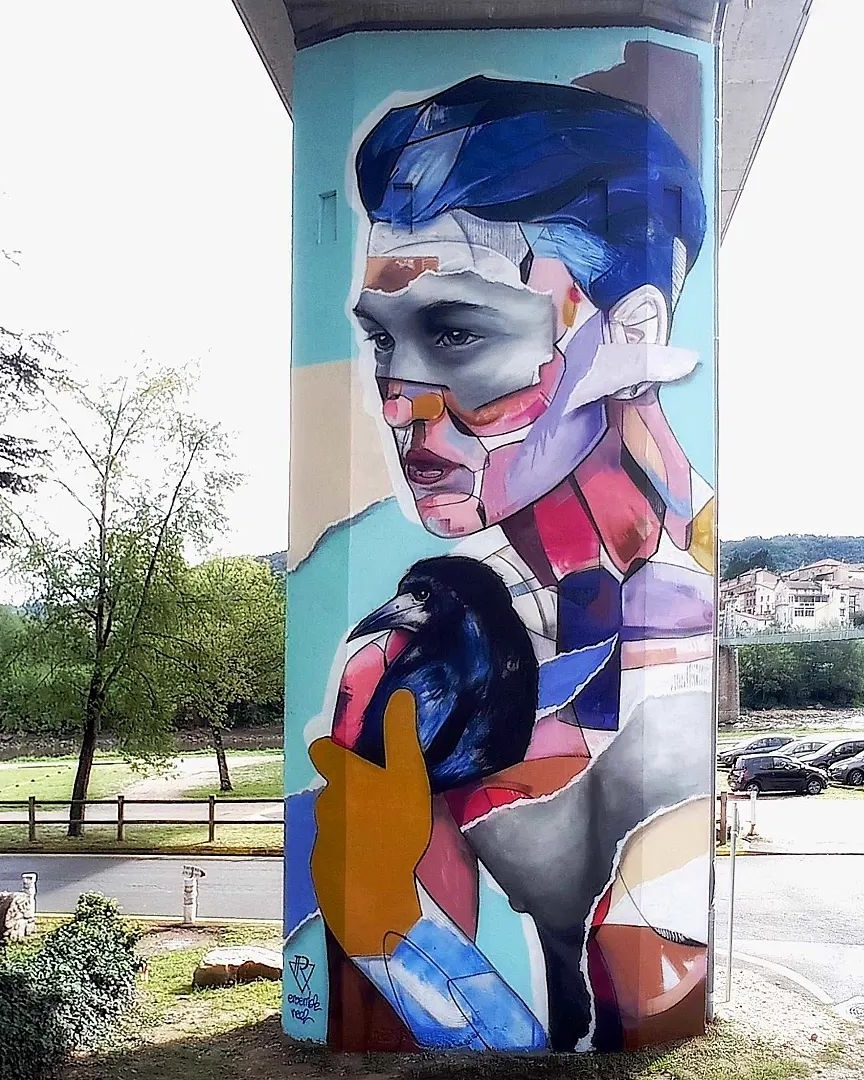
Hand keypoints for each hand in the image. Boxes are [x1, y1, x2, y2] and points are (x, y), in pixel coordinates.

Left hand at [310, 689, 431, 957]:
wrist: (373, 895)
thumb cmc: (394, 825)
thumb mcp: (407, 774)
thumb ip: (401, 734)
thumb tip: (399, 694)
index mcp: (341, 776)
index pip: (322, 750)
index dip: (334, 749)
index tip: (354, 754)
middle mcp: (324, 801)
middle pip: (333, 787)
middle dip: (352, 789)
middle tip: (382, 796)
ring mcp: (321, 836)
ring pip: (335, 819)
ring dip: (352, 821)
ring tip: (382, 831)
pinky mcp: (323, 866)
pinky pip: (337, 850)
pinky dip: (351, 851)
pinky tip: (374, 860)